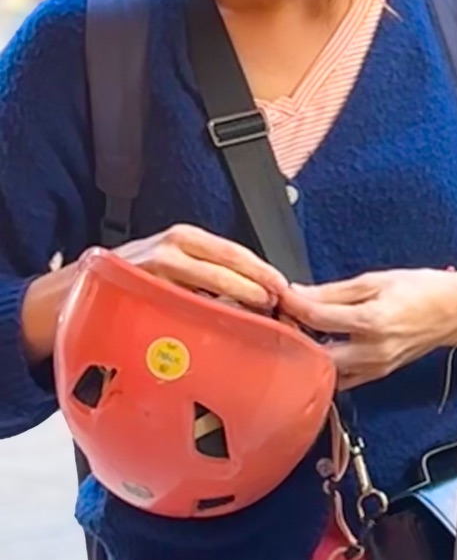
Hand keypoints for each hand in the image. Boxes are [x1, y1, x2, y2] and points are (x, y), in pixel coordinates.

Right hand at [20, 222, 289, 368]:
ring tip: (262, 303)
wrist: (67, 297)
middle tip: (282, 297)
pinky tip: (215, 318)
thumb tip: (254, 305)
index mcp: (184, 241)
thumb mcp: (172, 278)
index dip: (262, 269)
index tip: (286, 288)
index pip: (233, 252)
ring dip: (236, 287)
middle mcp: (170, 244)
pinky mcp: (135, 280)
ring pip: (204, 271)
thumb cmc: (129, 291)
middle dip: (257, 277)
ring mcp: (152, 261)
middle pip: (225, 257)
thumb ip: (206, 283)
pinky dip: (196, 304)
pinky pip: (173, 292)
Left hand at [278, 268, 456, 390]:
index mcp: (372, 321)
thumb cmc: (424, 291)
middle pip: (315, 350)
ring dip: (310, 351)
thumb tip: (299, 293)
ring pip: (326, 369)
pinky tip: (323, 348)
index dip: (292, 304)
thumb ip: (334, 291)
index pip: (316, 317)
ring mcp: (375, 366)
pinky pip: (343, 379)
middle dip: (295, 333)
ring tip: (303, 331)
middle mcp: (373, 350)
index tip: (280, 294)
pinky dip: (327, 365)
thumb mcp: (377, 280)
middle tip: (286, 317)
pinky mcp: (378, 374)